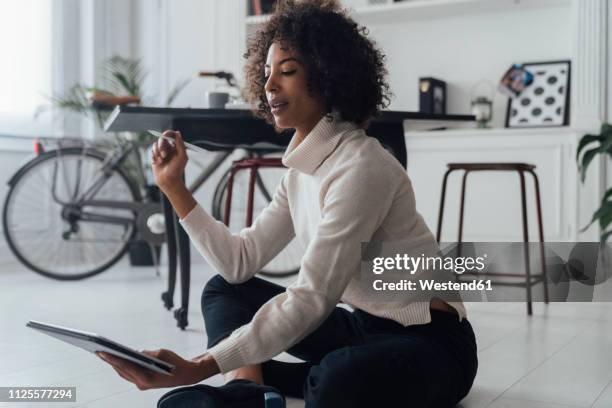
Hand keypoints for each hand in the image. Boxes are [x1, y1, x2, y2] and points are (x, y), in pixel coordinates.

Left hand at [97, 349, 218, 389]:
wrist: (186, 375)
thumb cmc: (175, 363)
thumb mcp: (161, 352)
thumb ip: (146, 353)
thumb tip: (134, 352)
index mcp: (146, 377)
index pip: (125, 366)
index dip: (112, 359)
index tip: (102, 352)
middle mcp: (141, 384)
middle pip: (121, 371)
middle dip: (110, 361)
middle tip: (98, 350)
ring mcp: (141, 385)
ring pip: (123, 374)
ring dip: (114, 364)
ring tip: (104, 354)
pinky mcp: (143, 383)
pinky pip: (129, 374)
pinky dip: (122, 367)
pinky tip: (116, 359)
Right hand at [151, 130, 187, 193]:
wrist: (168, 180)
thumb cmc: (177, 169)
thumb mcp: (182, 156)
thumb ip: (180, 144)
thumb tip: (177, 133)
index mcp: (176, 147)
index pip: (172, 135)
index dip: (168, 133)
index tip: (165, 135)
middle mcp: (169, 148)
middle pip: (162, 139)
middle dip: (162, 146)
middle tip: (164, 155)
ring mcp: (161, 152)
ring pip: (155, 145)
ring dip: (157, 153)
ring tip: (161, 161)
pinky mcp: (155, 156)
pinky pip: (151, 151)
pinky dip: (154, 157)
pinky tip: (157, 163)